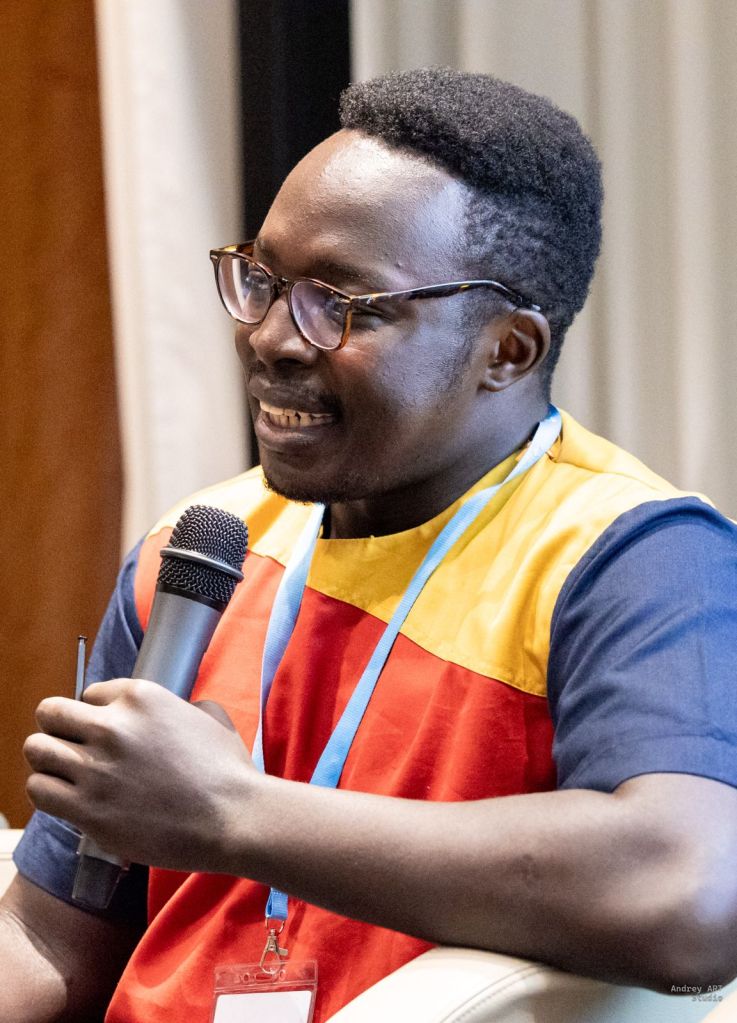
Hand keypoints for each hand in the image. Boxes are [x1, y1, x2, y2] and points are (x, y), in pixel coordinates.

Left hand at [24, 679, 255, 871]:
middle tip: (73, 748)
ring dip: (49, 761)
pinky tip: (68, 798)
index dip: (94, 714)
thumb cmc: (227, 770)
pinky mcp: (89, 810)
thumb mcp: (210, 716)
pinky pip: (39, 790)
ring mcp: (97, 769)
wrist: (232, 817)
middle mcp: (112, 727)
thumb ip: (182, 705)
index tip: (103, 733)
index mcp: (140, 697)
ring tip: (66, 774)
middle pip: (50, 713)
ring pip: (36, 750)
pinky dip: (48, 792)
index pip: (88, 694)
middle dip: (59, 729)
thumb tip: (177, 711)